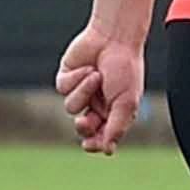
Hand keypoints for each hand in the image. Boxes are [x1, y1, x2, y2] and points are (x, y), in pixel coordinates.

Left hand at [53, 23, 144, 154]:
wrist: (114, 39)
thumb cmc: (125, 69)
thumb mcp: (126, 102)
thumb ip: (116, 127)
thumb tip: (109, 150)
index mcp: (114, 112)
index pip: (102, 135)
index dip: (96, 143)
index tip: (91, 146)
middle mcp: (96, 104)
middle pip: (83, 127)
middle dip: (84, 126)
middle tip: (86, 121)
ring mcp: (80, 91)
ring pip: (71, 107)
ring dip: (84, 91)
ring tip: (96, 76)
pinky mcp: (67, 78)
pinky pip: (63, 88)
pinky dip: (76, 79)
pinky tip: (88, 68)